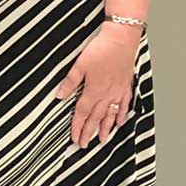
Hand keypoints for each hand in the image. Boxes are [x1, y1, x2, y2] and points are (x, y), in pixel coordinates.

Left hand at [54, 23, 137, 147]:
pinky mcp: (126, 86)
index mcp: (93, 91)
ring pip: (111, 115)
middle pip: (96, 118)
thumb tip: (59, 96)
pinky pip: (125, 105)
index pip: (82, 113)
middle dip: (89, 133)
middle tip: (85, 145)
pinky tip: (120, 122)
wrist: (121, 39)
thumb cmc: (101, 49)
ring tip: (102, 141)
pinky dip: (122, 115)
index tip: (74, 139)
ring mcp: (118, 91)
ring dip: (106, 129)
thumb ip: (70, 82)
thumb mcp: (79, 65)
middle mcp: (107, 94)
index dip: (77, 127)